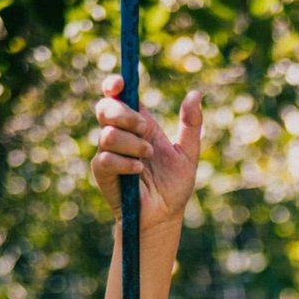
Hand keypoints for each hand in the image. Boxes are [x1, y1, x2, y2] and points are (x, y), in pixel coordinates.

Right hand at [91, 74, 202, 229]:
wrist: (165, 215)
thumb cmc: (175, 185)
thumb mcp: (188, 153)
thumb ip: (191, 125)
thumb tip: (196, 93)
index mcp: (138, 124)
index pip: (118, 95)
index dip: (114, 85)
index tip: (121, 83)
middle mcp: (120, 134)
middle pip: (106, 108)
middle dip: (126, 115)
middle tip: (146, 129)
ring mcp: (109, 152)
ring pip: (108, 134)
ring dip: (132, 143)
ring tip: (148, 157)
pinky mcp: (103, 172)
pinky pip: (106, 158)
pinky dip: (126, 162)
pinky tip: (139, 171)